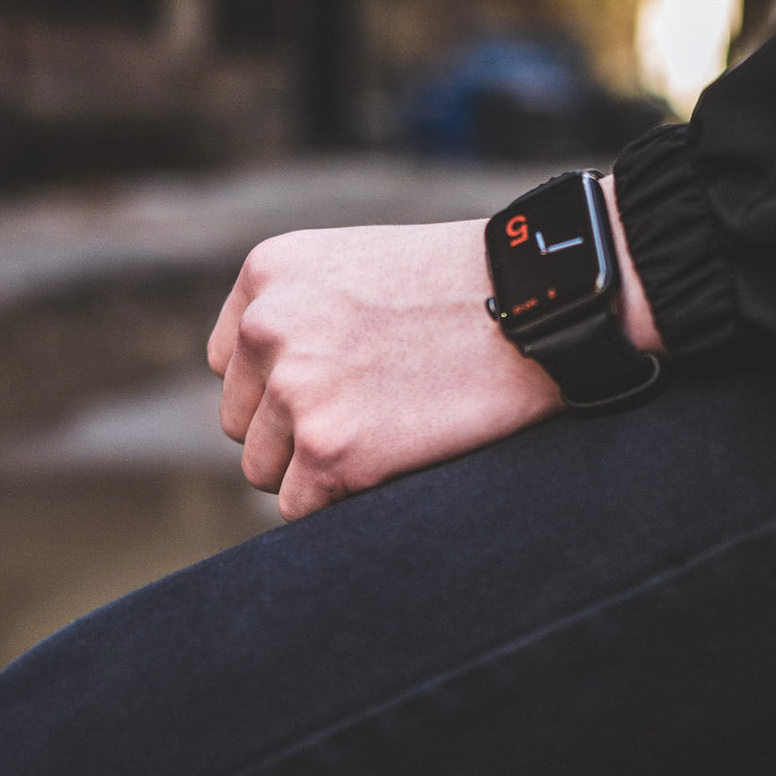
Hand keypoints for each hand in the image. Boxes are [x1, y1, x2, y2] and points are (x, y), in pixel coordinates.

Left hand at [207, 218, 563, 519]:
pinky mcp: (332, 449)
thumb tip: (270, 387)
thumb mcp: (361, 267)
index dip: (283, 384)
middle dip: (297, 429)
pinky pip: (302, 507)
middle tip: (374, 412)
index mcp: (270, 274)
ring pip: (266, 469)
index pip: (233, 362)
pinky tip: (398, 458)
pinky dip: (345, 498)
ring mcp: (298, 388)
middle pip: (243, 421)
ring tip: (390, 431)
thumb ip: (302, 314)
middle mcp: (268, 326)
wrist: (542, 302)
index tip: (340, 384)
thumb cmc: (469, 284)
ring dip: (318, 466)